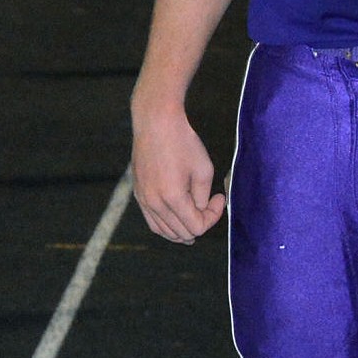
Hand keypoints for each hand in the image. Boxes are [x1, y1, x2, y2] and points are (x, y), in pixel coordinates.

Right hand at [132, 106, 225, 243]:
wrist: (156, 123)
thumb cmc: (183, 143)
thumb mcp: (203, 170)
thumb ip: (203, 197)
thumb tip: (199, 211)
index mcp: (173, 198)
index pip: (197, 227)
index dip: (212, 217)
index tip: (219, 197)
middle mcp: (155, 203)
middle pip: (182, 233)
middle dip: (200, 223)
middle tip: (210, 205)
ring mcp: (143, 200)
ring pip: (164, 232)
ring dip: (183, 230)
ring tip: (196, 219)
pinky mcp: (138, 194)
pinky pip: (153, 221)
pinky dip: (167, 225)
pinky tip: (178, 219)